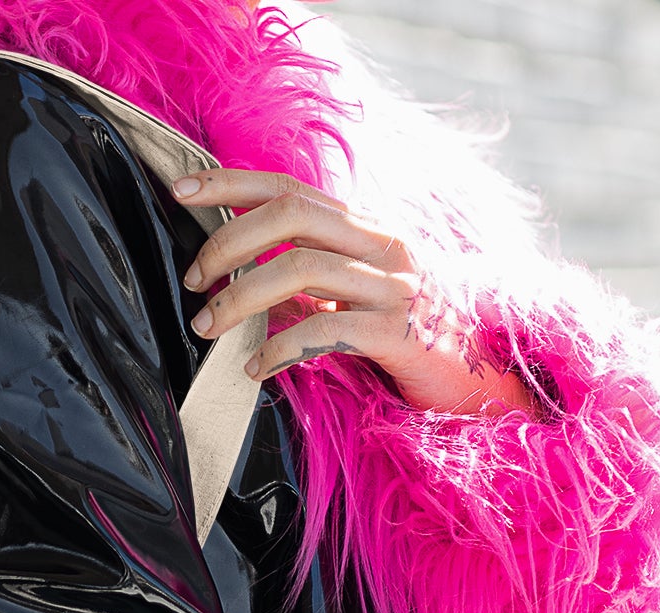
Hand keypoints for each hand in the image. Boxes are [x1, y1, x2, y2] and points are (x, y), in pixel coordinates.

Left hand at [172, 168, 533, 417]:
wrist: (477, 381)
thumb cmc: (405, 340)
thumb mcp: (354, 300)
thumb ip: (311, 284)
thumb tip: (248, 282)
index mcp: (367, 230)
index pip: (292, 189)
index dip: (233, 183)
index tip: (182, 190)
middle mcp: (383, 246)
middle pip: (292, 216)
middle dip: (229, 241)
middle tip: (193, 278)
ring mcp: (394, 287)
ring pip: (302, 269)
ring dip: (241, 298)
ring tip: (208, 327)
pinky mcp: (399, 334)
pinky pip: (326, 331)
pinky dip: (279, 349)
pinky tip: (254, 369)